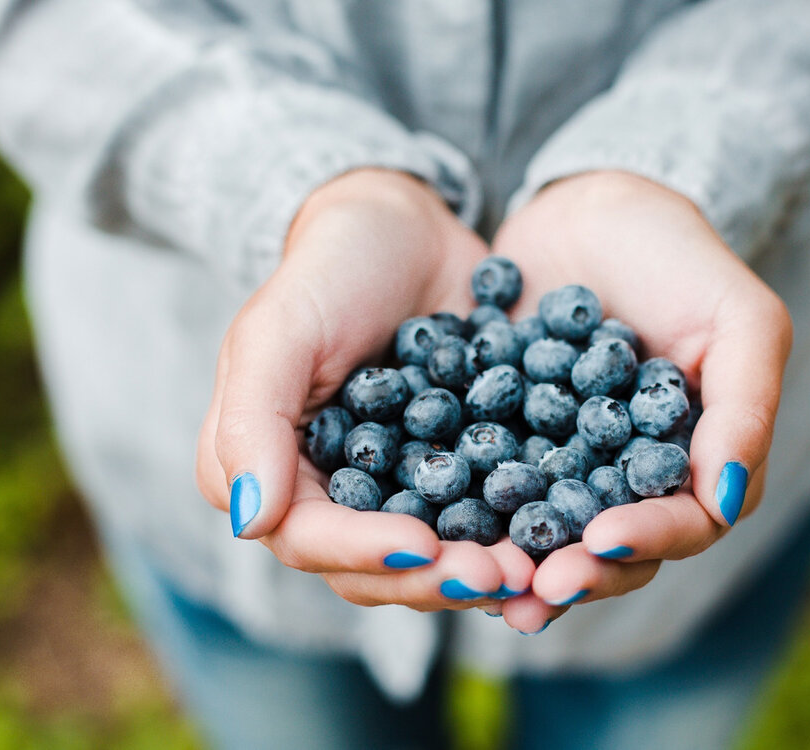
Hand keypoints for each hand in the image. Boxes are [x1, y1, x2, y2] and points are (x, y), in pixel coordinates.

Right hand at [196, 169, 534, 610]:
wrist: (408, 226)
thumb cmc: (331, 266)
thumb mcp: (280, 327)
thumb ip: (251, 420)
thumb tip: (249, 522)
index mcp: (270, 472)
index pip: (309, 539)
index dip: (365, 552)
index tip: (425, 548)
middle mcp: (331, 496)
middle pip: (376, 567)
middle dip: (435, 578)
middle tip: (501, 577)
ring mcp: (398, 489)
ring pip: (434, 556)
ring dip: (481, 569)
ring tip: (535, 569)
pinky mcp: (456, 475)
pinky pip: (482, 517)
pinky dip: (516, 531)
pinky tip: (560, 536)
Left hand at [488, 171, 792, 632]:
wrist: (585, 203)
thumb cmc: (677, 254)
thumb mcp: (737, 316)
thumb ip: (745, 406)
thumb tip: (730, 502)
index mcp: (698, 461)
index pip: (685, 524)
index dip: (647, 539)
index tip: (601, 539)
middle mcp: (630, 478)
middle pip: (611, 548)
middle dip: (577, 571)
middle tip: (536, 587)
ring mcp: (565, 466)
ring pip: (547, 534)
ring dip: (519, 563)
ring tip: (484, 586)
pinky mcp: (504, 443)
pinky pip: (485, 489)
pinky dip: (465, 513)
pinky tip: (432, 531)